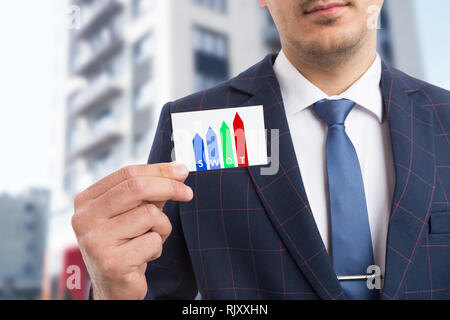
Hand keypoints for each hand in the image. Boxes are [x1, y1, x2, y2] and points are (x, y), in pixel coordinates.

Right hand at [71, 162, 192, 299]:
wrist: (114, 286)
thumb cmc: (126, 243)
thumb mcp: (134, 212)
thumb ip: (151, 191)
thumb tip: (178, 170)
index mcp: (86, 201)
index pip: (127, 174)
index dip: (159, 170)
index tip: (181, 171)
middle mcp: (84, 218)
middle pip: (136, 188)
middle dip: (169, 187)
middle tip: (188, 193)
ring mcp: (94, 241)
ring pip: (149, 215)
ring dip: (161, 228)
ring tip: (149, 240)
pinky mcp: (110, 262)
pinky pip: (152, 241)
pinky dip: (157, 247)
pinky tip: (143, 256)